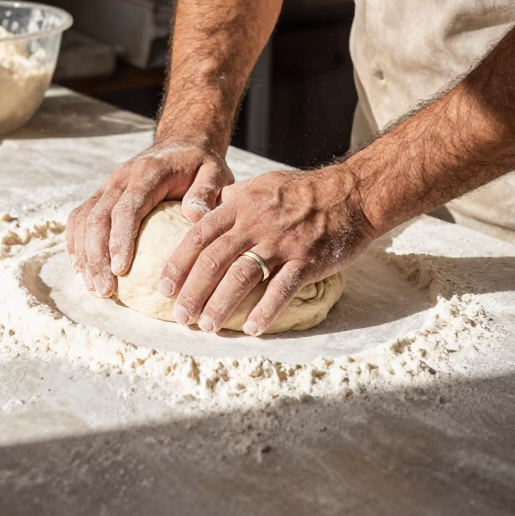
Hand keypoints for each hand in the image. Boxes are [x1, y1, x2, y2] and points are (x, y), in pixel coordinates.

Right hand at [66, 138, 233, 297]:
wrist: (183, 142)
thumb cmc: (200, 163)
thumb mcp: (215, 172)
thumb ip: (206, 191)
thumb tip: (195, 215)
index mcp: (148, 173)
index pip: (127, 209)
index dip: (120, 240)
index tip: (120, 271)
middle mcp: (121, 178)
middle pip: (98, 218)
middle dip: (96, 256)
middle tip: (104, 290)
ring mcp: (108, 185)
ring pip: (83, 219)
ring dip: (84, 255)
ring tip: (93, 287)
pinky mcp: (102, 194)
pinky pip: (80, 218)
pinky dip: (77, 244)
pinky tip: (83, 270)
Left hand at [157, 165, 373, 335]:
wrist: (351, 194)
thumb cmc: (303, 192)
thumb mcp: (261, 186)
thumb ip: (232, 201)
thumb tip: (203, 212)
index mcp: (241, 205)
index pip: (199, 235)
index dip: (179, 263)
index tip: (164, 286)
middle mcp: (256, 223)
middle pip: (214, 260)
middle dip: (192, 291)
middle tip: (179, 316)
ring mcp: (281, 243)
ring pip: (241, 276)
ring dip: (220, 305)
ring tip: (206, 326)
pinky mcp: (306, 260)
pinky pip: (281, 289)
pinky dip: (264, 311)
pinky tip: (251, 328)